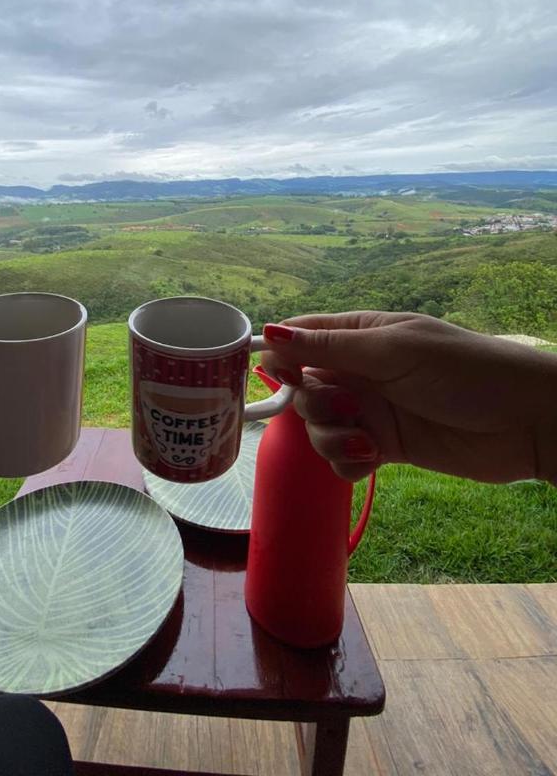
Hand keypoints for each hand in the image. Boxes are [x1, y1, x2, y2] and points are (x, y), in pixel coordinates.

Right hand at [261, 312, 556, 485]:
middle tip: (344, 409)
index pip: (302, 338)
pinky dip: (348, 462)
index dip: (282, 357)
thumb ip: (329, 347)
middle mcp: (361, 371)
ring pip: (319, 427)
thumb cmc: (463, 370)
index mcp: (362, 334)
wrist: (525, 421)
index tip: (283, 376)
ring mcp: (372, 410)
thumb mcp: (392, 351)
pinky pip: (343, 458)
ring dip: (330, 438)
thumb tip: (269, 333)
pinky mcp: (385, 447)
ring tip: (365, 441)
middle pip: (304, 389)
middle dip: (312, 405)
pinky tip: (373, 459)